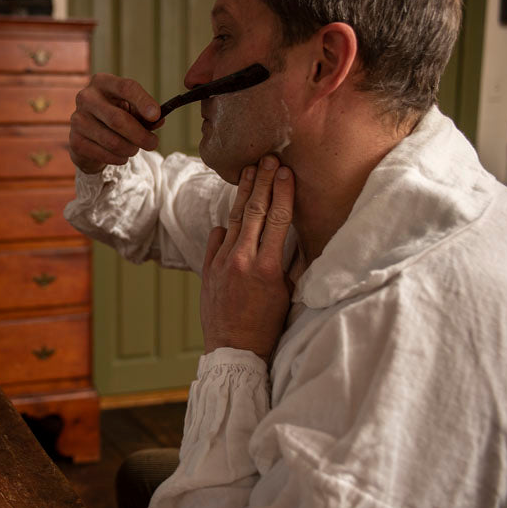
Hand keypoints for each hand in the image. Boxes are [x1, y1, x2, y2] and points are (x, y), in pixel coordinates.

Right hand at [68, 73, 163, 173]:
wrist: (89, 136)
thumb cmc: (115, 117)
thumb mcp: (131, 111)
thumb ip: (145, 114)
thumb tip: (159, 119)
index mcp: (102, 82)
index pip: (126, 87)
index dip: (143, 102)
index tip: (157, 116)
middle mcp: (86, 97)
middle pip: (118, 119)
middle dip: (140, 135)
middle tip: (153, 143)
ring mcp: (77, 119)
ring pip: (112, 141)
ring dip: (130, 149)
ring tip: (134, 149)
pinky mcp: (75, 141)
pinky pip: (103, 154)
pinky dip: (118, 158)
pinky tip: (122, 156)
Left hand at [200, 156, 293, 359]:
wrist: (233, 349)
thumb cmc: (267, 325)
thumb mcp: (288, 294)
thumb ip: (292, 263)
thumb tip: (299, 235)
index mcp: (267, 267)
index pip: (278, 219)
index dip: (283, 192)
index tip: (285, 171)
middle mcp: (242, 260)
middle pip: (254, 211)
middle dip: (262, 182)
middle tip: (267, 158)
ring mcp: (221, 263)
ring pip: (233, 220)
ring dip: (243, 193)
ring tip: (250, 172)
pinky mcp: (207, 268)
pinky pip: (217, 238)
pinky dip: (226, 226)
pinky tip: (232, 213)